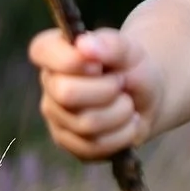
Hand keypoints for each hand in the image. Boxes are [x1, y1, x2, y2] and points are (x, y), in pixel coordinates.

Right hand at [29, 25, 160, 160]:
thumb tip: (85, 45)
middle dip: (107, 90)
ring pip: (86, 124)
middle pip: (66, 93)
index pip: (42, 51)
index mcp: (54, 52)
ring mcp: (56, 116)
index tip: (99, 65)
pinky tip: (128, 123)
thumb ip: (111, 44)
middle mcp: (49, 84)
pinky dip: (121, 134)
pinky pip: (93, 146)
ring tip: (127, 103)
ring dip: (120, 112)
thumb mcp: (130, 50)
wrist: (147, 98)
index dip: (71, 60)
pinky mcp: (69, 143)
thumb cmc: (132, 68)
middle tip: (120, 83)